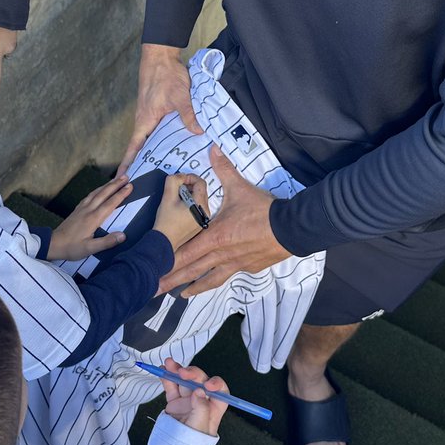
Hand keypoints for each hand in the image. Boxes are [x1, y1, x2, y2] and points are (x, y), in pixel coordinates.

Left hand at [47, 174, 131, 260]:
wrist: (53, 244)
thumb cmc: (72, 247)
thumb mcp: (90, 249)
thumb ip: (107, 242)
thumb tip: (123, 235)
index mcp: (93, 218)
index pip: (110, 203)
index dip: (121, 194)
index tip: (130, 186)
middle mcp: (88, 210)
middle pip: (104, 194)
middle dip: (116, 184)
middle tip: (126, 177)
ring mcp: (81, 208)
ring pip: (96, 193)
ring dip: (107, 185)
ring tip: (116, 179)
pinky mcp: (77, 210)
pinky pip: (89, 196)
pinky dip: (97, 190)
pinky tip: (99, 190)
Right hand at [117, 44, 202, 175]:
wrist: (161, 56)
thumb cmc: (166, 75)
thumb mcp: (180, 96)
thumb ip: (188, 114)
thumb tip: (198, 132)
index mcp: (144, 121)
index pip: (134, 148)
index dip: (128, 164)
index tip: (123, 179)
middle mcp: (144, 121)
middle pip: (140, 148)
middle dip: (140, 164)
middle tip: (144, 183)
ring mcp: (149, 115)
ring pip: (148, 139)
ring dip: (151, 153)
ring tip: (158, 170)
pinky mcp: (155, 110)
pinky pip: (155, 130)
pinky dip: (160, 140)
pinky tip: (170, 146)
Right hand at [153, 173, 209, 250]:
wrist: (164, 242)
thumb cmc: (165, 220)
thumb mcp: (167, 196)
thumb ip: (173, 181)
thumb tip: (180, 176)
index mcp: (200, 205)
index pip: (200, 182)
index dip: (189, 177)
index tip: (179, 180)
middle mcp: (206, 212)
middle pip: (201, 190)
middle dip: (188, 186)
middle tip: (176, 189)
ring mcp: (204, 219)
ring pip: (199, 199)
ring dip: (189, 195)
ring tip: (176, 199)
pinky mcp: (200, 224)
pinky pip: (198, 208)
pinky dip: (190, 204)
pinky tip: (179, 209)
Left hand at [158, 146, 291, 295]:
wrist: (290, 228)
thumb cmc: (262, 210)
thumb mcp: (239, 188)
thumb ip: (223, 169)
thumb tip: (212, 149)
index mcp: (214, 236)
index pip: (185, 253)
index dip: (167, 263)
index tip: (153, 272)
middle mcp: (220, 254)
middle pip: (191, 270)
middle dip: (172, 281)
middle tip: (154, 290)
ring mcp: (234, 264)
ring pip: (209, 280)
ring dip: (193, 288)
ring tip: (181, 295)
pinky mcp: (247, 267)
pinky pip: (226, 276)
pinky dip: (215, 282)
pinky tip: (210, 284)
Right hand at [161, 357, 227, 435]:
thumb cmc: (191, 443)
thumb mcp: (200, 428)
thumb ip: (201, 409)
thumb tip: (199, 391)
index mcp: (214, 408)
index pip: (220, 390)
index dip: (216, 383)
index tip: (208, 384)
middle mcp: (202, 401)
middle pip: (200, 381)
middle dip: (192, 374)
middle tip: (182, 373)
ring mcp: (187, 400)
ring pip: (184, 381)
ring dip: (177, 370)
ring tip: (169, 364)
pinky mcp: (174, 401)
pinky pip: (171, 386)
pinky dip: (167, 377)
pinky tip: (162, 370)